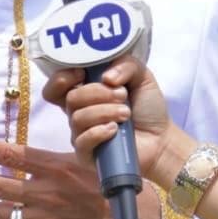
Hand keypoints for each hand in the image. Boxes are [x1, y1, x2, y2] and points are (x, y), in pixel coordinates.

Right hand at [41, 55, 177, 184]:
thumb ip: (126, 64)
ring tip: (126, 114)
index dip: (62, 78)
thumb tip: (106, 77)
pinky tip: (114, 130)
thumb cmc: (147, 107)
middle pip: (70, 98)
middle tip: (122, 95)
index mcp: (85, 91)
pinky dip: (98, 132)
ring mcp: (80, 133)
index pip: (56, 86)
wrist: (161, 138)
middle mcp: (79, 112)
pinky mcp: (86, 154)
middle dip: (97, 93)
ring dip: (105, 112)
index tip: (82, 74)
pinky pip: (82, 141)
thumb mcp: (142, 76)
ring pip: (77, 118)